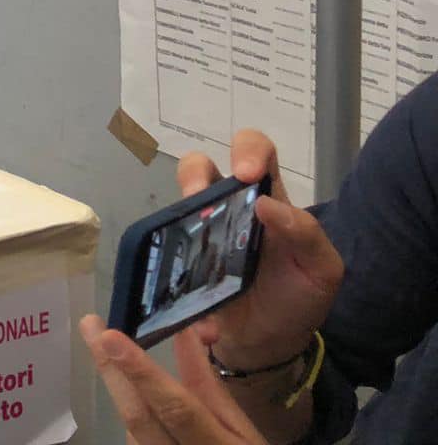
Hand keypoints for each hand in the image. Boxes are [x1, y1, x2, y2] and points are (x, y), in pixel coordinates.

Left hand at [81, 317, 270, 443]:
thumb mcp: (241, 426)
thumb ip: (207, 383)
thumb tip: (187, 331)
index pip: (175, 408)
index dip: (142, 372)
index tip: (110, 337)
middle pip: (137, 416)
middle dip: (111, 368)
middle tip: (91, 326)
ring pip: (130, 426)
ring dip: (120, 388)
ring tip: (115, 355)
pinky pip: (133, 439)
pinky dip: (133, 412)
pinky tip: (136, 395)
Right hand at [173, 132, 340, 368]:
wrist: (272, 342)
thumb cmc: (299, 295)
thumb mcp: (321, 268)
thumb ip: (306, 234)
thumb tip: (265, 205)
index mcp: (268, 201)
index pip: (257, 152)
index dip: (247, 150)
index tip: (245, 173)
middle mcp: (230, 208)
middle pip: (201, 166)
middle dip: (196, 173)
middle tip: (200, 197)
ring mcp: (202, 233)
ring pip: (178, 202)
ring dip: (178, 210)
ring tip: (186, 235)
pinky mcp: (183, 263)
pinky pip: (171, 259)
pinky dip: (185, 290)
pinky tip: (209, 322)